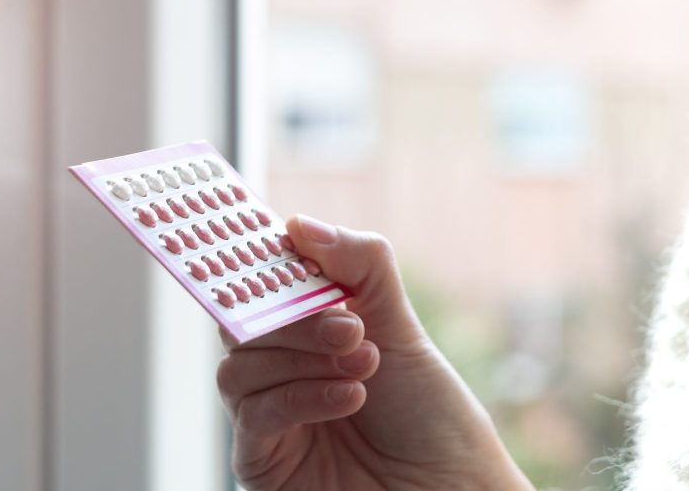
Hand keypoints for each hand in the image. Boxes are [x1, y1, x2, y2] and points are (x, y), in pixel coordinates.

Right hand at [215, 215, 533, 490]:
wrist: (448, 487)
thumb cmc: (428, 412)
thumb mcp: (400, 323)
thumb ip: (358, 263)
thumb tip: (297, 224)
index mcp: (307, 328)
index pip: (262, 282)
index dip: (262, 259)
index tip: (284, 243)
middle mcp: (281, 367)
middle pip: (244, 320)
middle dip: (297, 316)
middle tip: (350, 325)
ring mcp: (268, 413)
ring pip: (240, 363)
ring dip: (305, 357)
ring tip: (362, 363)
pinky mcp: (261, 459)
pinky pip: (252, 412)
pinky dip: (300, 395)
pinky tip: (348, 397)